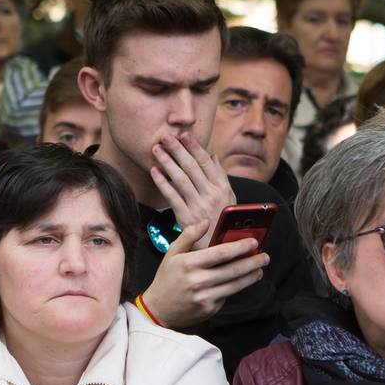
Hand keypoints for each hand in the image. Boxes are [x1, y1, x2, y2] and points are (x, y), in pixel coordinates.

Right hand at [142, 220, 267, 327]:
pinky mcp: (210, 309)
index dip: (240, 247)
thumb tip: (205, 222)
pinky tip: (244, 280)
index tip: (253, 242)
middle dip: (253, 262)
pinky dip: (237, 287)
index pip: (221, 253)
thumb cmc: (166, 279)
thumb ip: (188, 235)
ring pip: (235, 285)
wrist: (158, 310)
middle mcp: (198, 281)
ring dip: (251, 276)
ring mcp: (205, 297)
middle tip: (265, 256)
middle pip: (233, 270)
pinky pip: (228, 295)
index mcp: (189, 264)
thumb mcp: (172, 253)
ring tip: (260, 269)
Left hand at [150, 133, 234, 248]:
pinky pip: (172, 197)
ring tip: (157, 149)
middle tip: (165, 136)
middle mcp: (211, 195)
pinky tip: (154, 172)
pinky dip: (163, 183)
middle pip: (191, 167)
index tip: (184, 135)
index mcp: (222, 188)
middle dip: (177, 150)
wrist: (223, 249)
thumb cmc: (226, 223)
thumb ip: (221, 176)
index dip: (194, 147)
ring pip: (180, 179)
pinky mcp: (186, 217)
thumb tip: (213, 156)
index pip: (206, 162)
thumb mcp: (230, 198)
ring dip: (167, 162)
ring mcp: (198, 206)